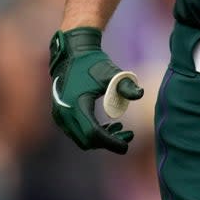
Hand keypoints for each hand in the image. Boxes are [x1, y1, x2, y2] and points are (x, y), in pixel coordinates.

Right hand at [49, 27, 143, 153]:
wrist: (72, 54)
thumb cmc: (93, 63)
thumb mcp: (112, 73)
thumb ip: (126, 85)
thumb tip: (140, 94)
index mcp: (77, 105)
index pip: (94, 134)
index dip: (111, 142)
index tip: (127, 145)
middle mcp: (65, 113)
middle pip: (87, 141)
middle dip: (108, 142)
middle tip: (128, 135)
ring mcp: (60, 116)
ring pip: (81, 139)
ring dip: (100, 139)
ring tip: (121, 128)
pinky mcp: (60, 115)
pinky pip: (76, 133)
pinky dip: (92, 133)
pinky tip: (108, 125)